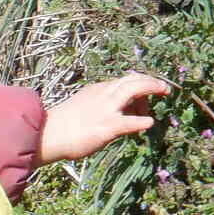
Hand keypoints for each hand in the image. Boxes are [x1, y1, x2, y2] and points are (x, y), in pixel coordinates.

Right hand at [38, 72, 170, 162]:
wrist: (49, 134)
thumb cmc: (65, 125)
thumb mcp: (85, 106)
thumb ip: (102, 105)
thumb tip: (118, 113)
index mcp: (98, 90)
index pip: (124, 81)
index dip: (139, 84)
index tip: (148, 93)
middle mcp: (103, 94)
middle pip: (132, 80)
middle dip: (151, 80)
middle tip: (164, 87)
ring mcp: (106, 109)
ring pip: (133, 90)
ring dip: (151, 88)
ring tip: (164, 92)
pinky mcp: (106, 126)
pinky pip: (128, 122)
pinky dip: (141, 121)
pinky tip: (149, 123)